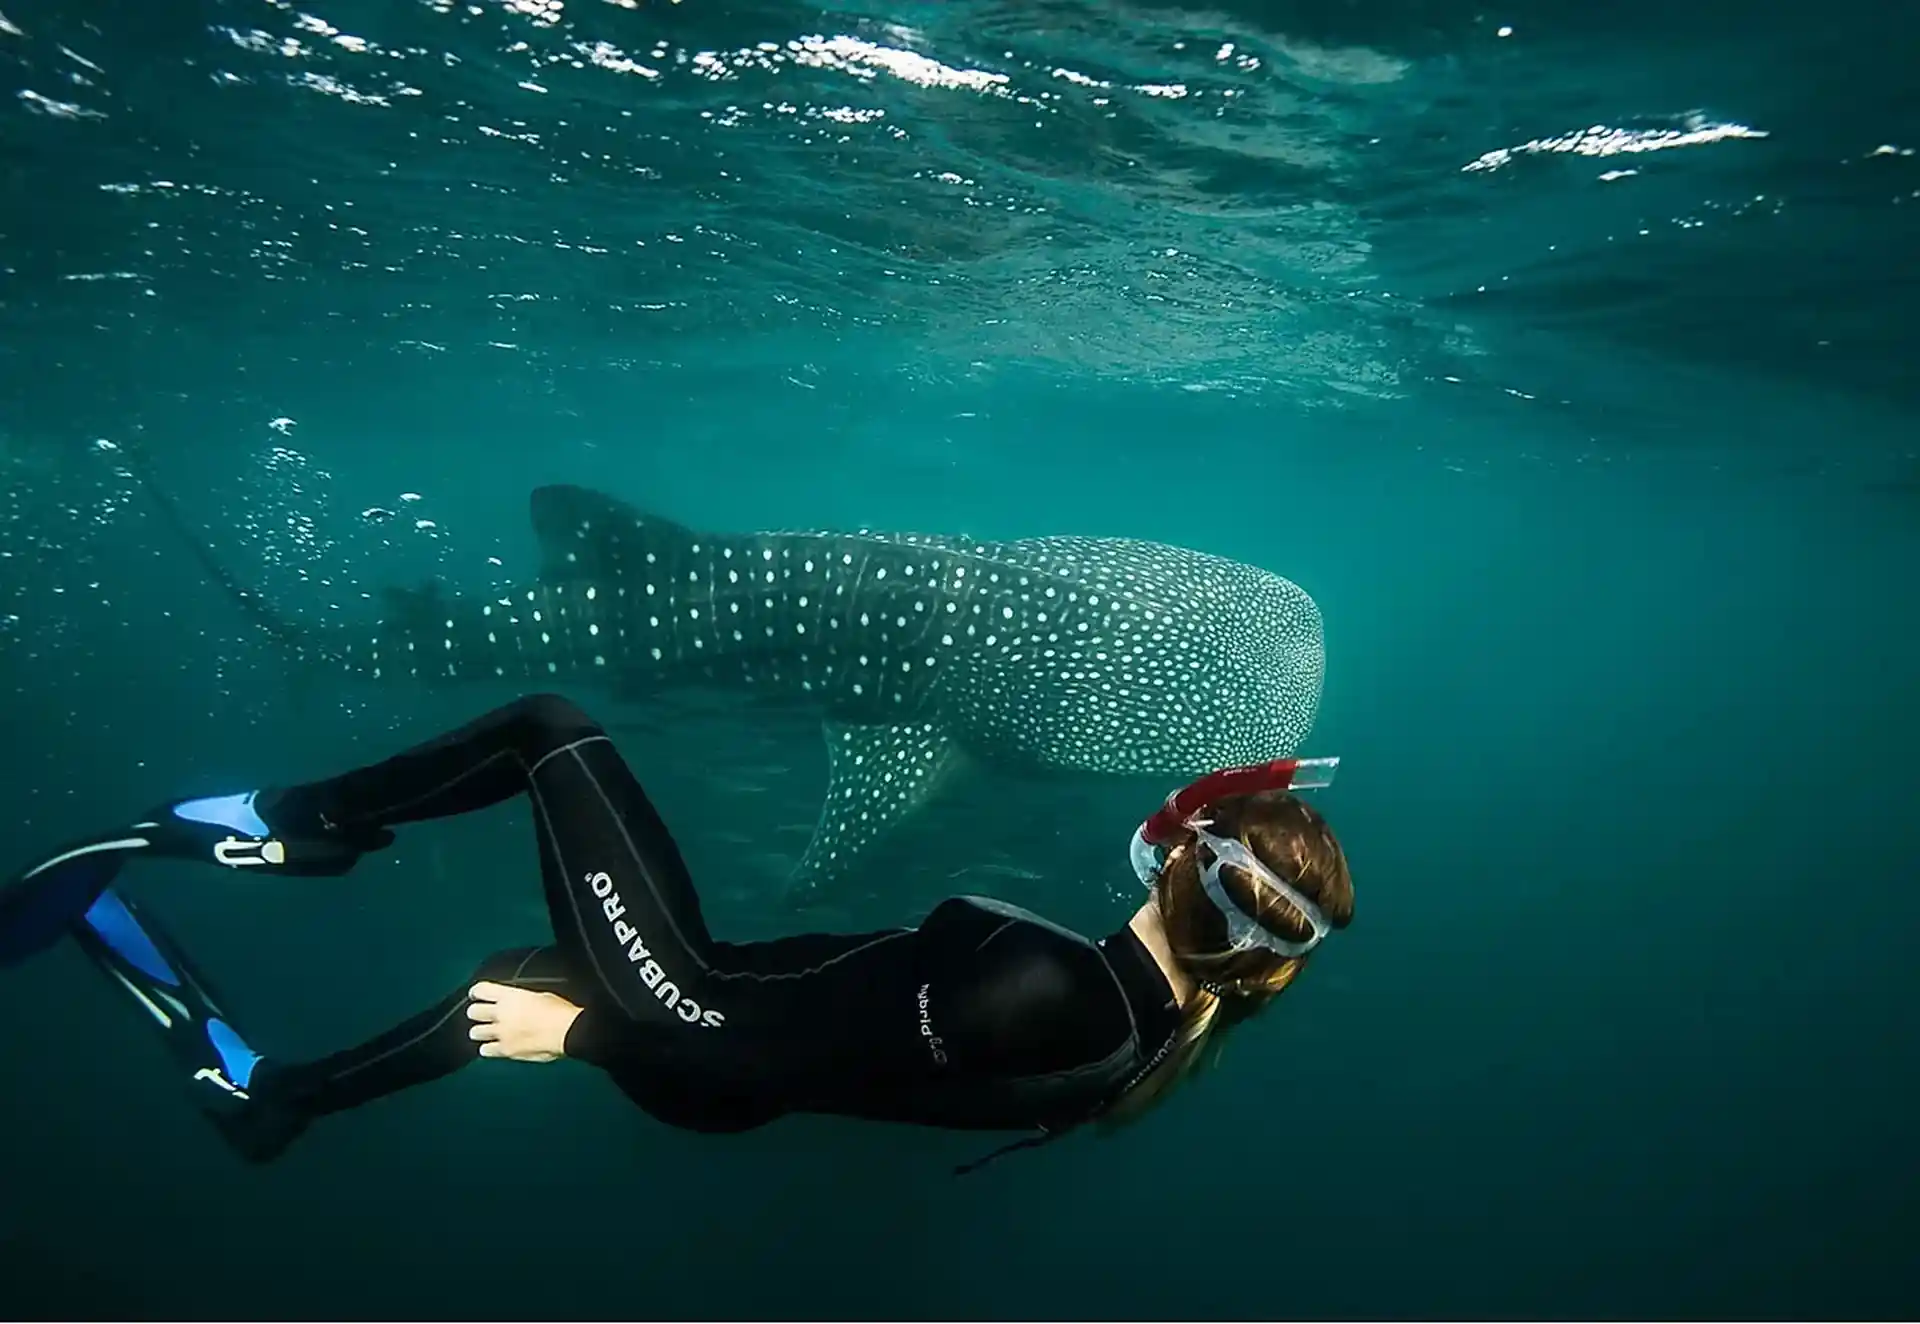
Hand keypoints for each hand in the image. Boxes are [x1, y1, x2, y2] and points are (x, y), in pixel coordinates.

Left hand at [466, 981, 584, 1062]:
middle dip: (477, 1013)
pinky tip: (493, 1047)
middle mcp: (501, 1013)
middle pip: (473, 1012)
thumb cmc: (560, 1011)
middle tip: (483, 1016)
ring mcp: (501, 1033)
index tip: (477, 995)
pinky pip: (485, 1051)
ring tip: (487, 1033)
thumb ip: (522, 1000)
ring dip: (480, 1031)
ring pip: (475, 1032)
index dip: (476, 993)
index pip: (481, 990)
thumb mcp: (540, 995)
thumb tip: (519, 1004)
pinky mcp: (505, 1050)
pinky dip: (488, 1049)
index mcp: (510, 996)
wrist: (568, 1031)